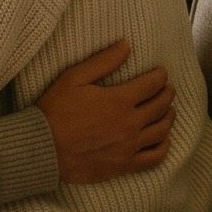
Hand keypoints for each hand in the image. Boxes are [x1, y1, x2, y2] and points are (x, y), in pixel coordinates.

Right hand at [35, 41, 174, 184]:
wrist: (42, 148)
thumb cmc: (55, 111)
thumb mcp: (74, 78)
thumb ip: (103, 61)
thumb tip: (126, 46)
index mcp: (119, 100)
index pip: (152, 84)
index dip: (160, 76)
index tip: (161, 73)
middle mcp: (130, 123)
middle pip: (161, 106)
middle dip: (167, 94)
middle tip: (167, 89)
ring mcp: (130, 146)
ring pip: (162, 130)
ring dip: (169, 117)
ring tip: (168, 110)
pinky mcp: (125, 165)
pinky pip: (155, 158)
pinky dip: (164, 147)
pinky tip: (163, 140)